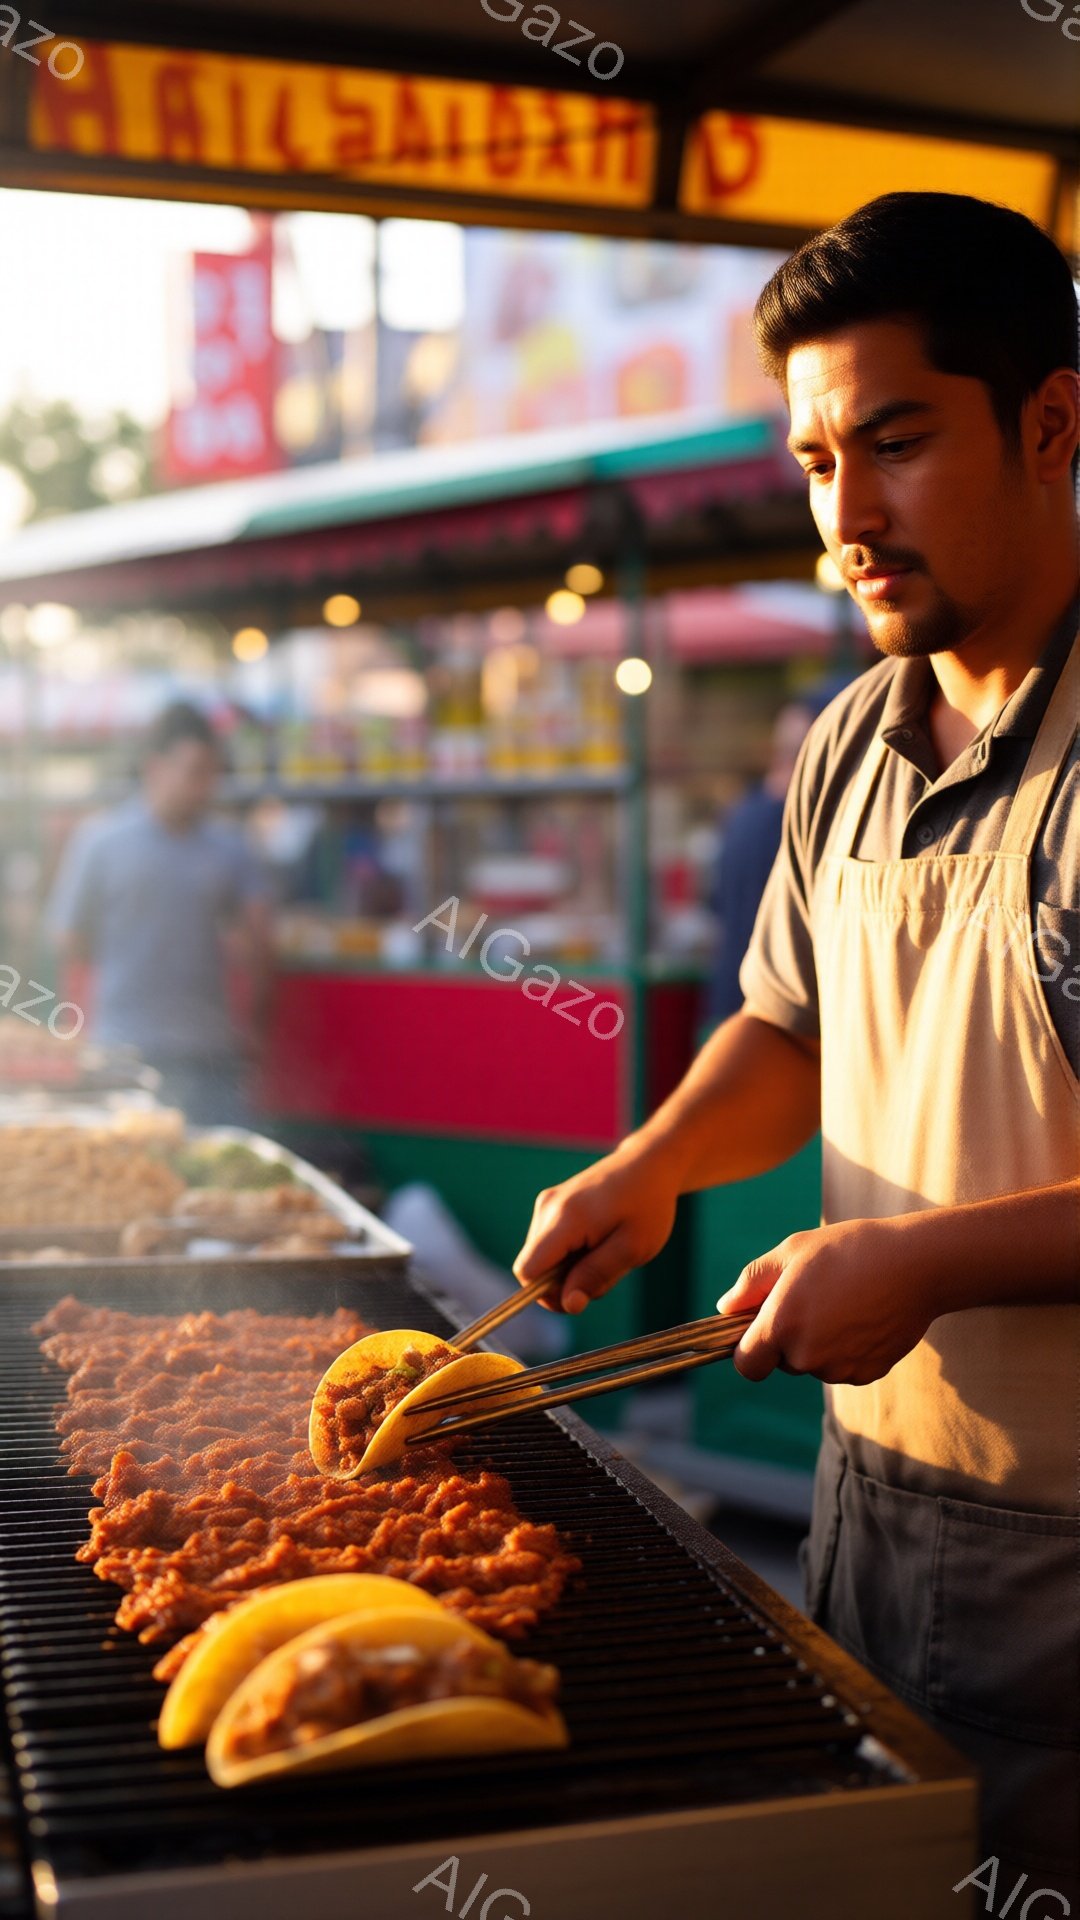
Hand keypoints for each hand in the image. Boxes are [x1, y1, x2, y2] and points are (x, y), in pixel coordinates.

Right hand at [513, 1140, 678, 1314]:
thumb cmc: (648, 1204)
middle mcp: (548, 1208)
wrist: (649, 1164)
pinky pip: (550, 1245)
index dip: (547, 1294)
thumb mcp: (633, 1248)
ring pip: (543, 1259)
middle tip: (607, 1270)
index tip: (582, 1294)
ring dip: (571, 1269)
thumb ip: (597, 1276)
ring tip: (607, 1252)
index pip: (528, 1270)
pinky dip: (571, 1254)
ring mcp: (547, 1204)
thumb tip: (567, 1304)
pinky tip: (598, 1242)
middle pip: (534, 1267)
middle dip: (565, 1282)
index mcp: (566, 1218)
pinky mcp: (551, 1205)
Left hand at [717, 1218, 937, 1384]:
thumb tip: (726, 1307)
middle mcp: (808, 1356)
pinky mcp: (868, 1373)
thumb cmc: (848, 1249)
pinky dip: (847, 1348)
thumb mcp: (791, 1252)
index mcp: (782, 1326)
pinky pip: (843, 1367)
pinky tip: (863, 1316)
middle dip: (789, 1337)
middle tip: (813, 1298)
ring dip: (819, 1343)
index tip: (760, 1328)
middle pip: (782, 1362)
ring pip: (814, 1364)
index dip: (749, 1349)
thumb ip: (751, 1283)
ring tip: (842, 1301)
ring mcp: (840, 1369)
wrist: (914, 1264)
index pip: (747, 1365)